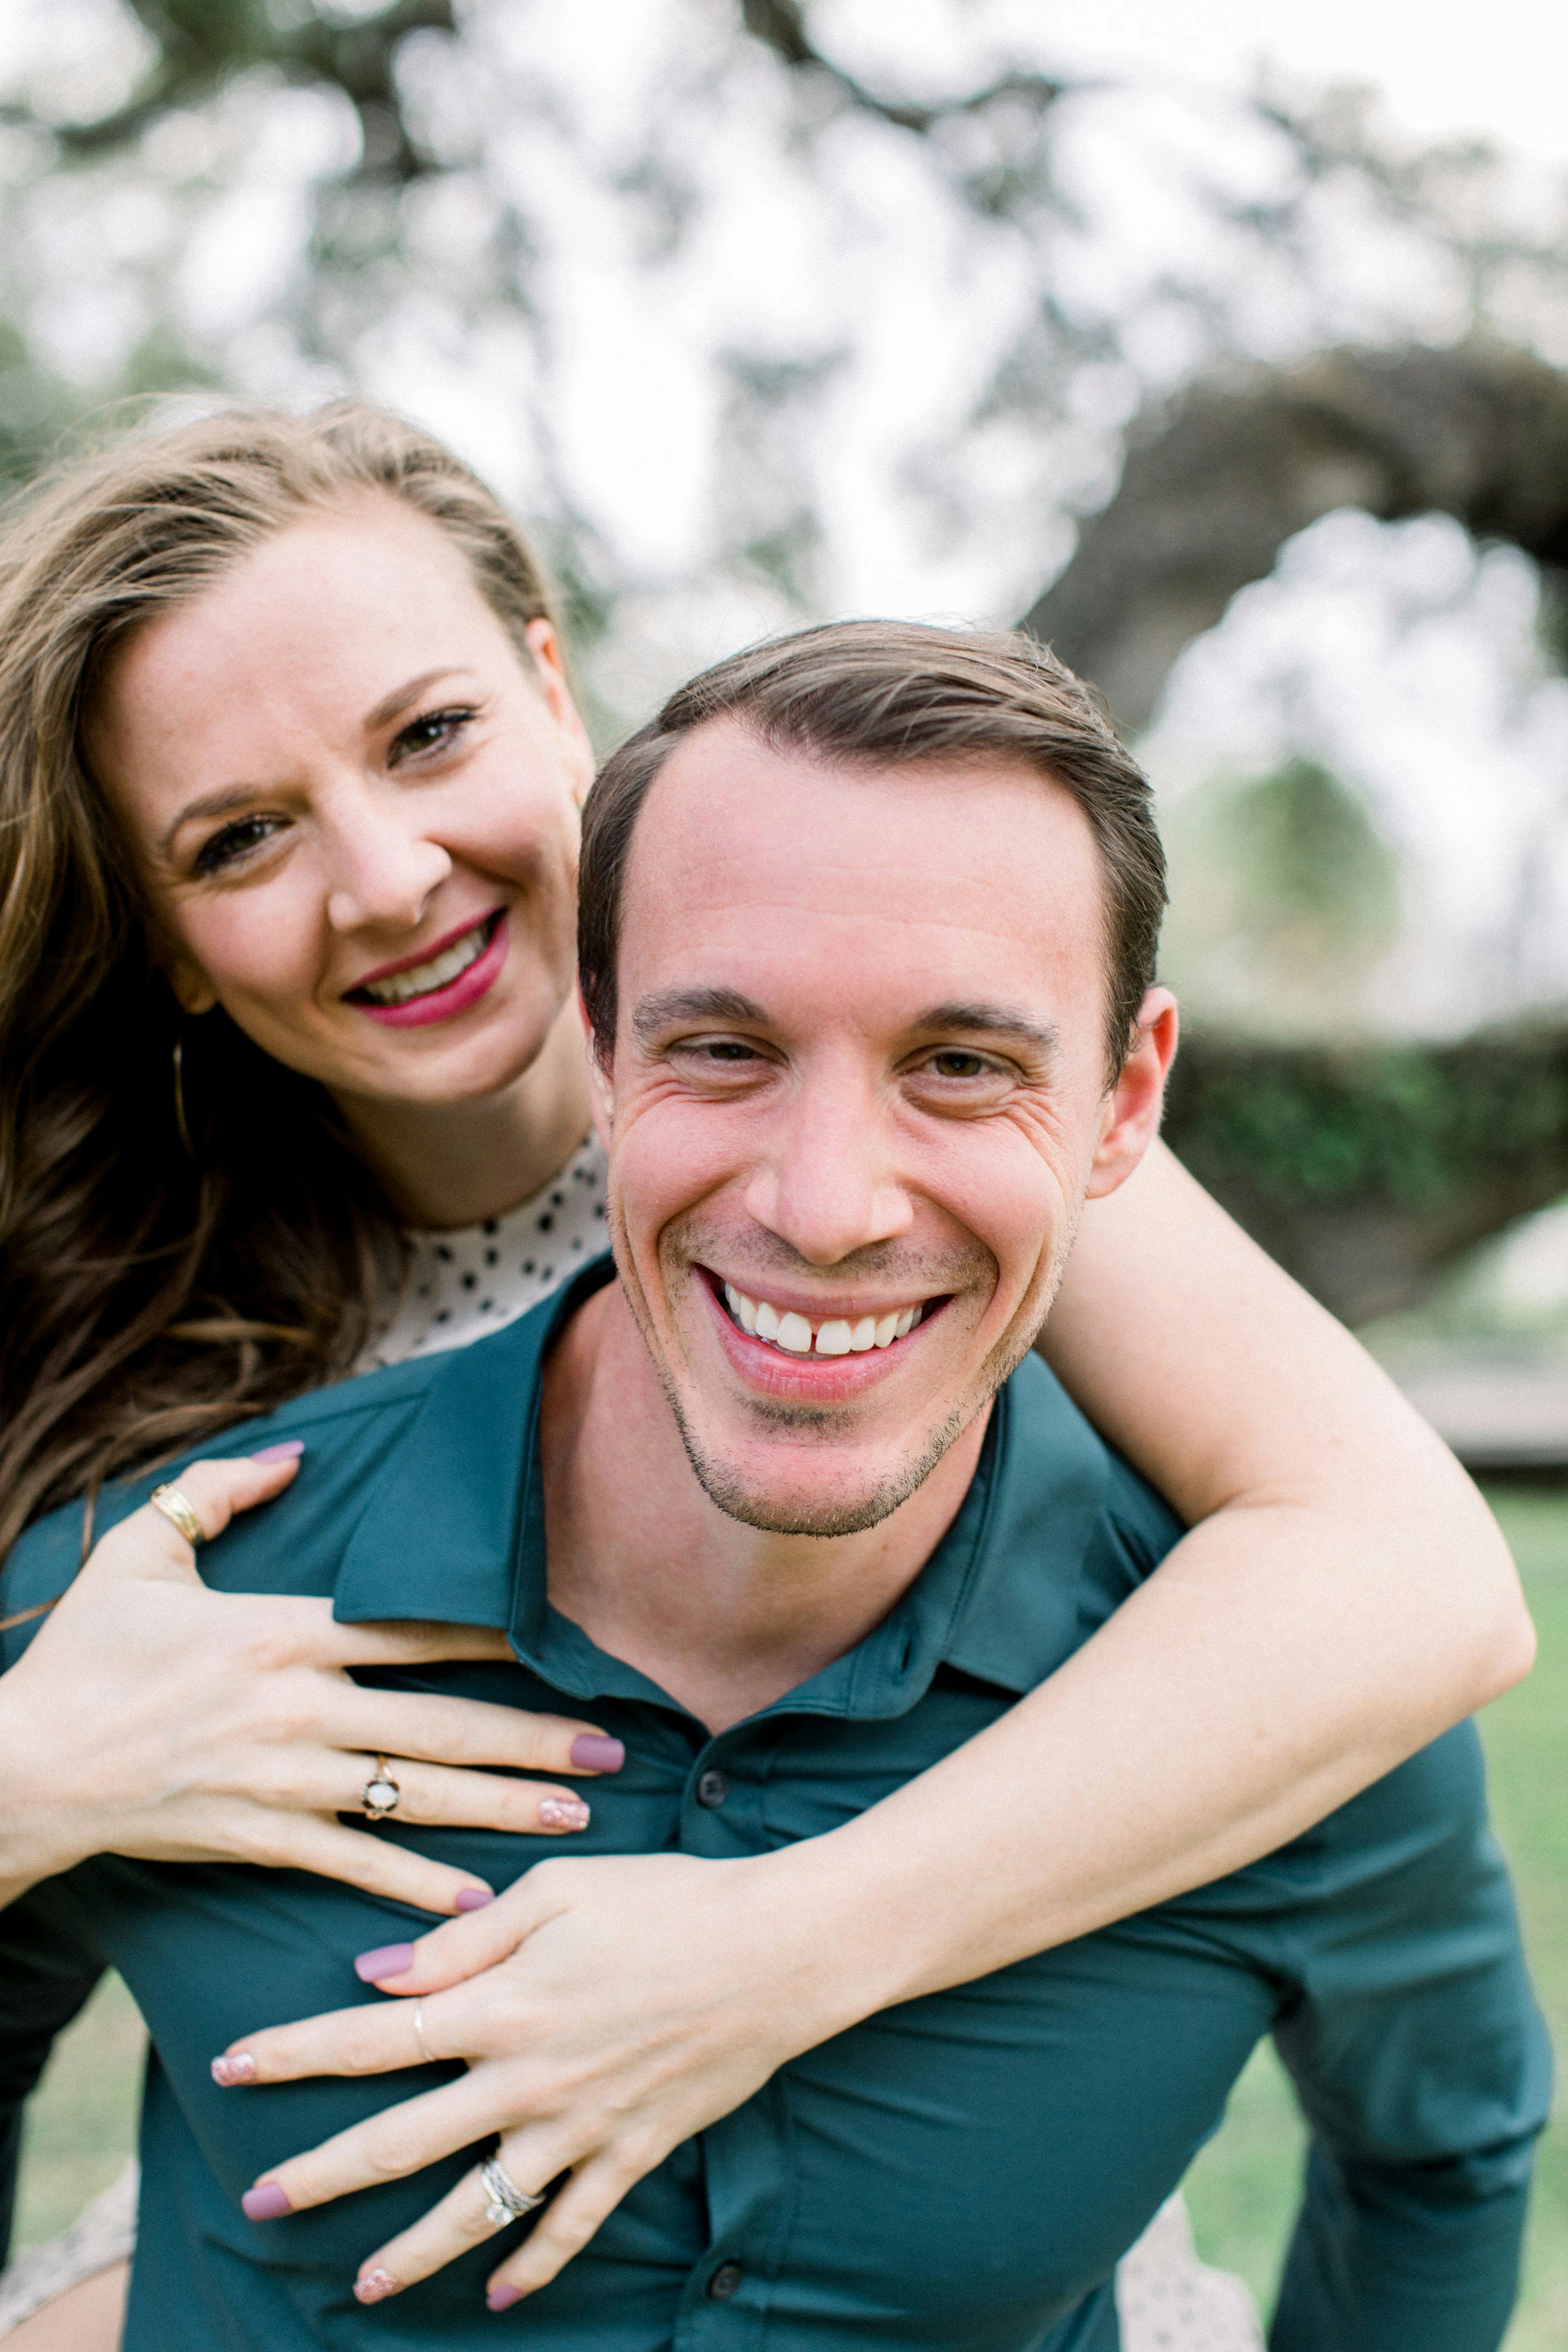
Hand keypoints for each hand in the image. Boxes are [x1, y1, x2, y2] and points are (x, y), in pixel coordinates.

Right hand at [0, 1452, 622, 1913]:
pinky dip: (417, 1885)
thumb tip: (296, 1457)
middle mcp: (297, 1707)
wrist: (24, 1766)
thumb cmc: (83, 1657)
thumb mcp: (142, 1555)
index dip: (490, 1634)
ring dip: (501, 1807)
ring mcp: (283, 1779)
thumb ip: (220, 1494)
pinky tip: (478, 1900)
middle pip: (439, 1721)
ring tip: (576, 1813)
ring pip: (416, 1796)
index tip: (561, 1640)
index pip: (408, 1628)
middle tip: (610, 1747)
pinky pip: (356, 1864)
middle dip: (531, 1737)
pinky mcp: (259, 1838)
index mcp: (280, 1631)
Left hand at [213, 1845, 866, 2308]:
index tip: (230, 2062)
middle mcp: (527, 2079)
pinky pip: (571, 2226)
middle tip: (258, 2201)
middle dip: (321, 2174)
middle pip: (401, 2141)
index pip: (371, 2038)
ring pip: (477, 2210)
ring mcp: (580, 2127)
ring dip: (412, 2253)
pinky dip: (532, 2267)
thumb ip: (463, 1940)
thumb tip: (377, 1977)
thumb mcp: (560, 1890)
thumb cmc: (669, 1899)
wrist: (781, 1949)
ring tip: (360, 2286)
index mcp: (501, 2005)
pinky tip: (497, 2295)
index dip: (294, 2051)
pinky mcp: (632, 2151)